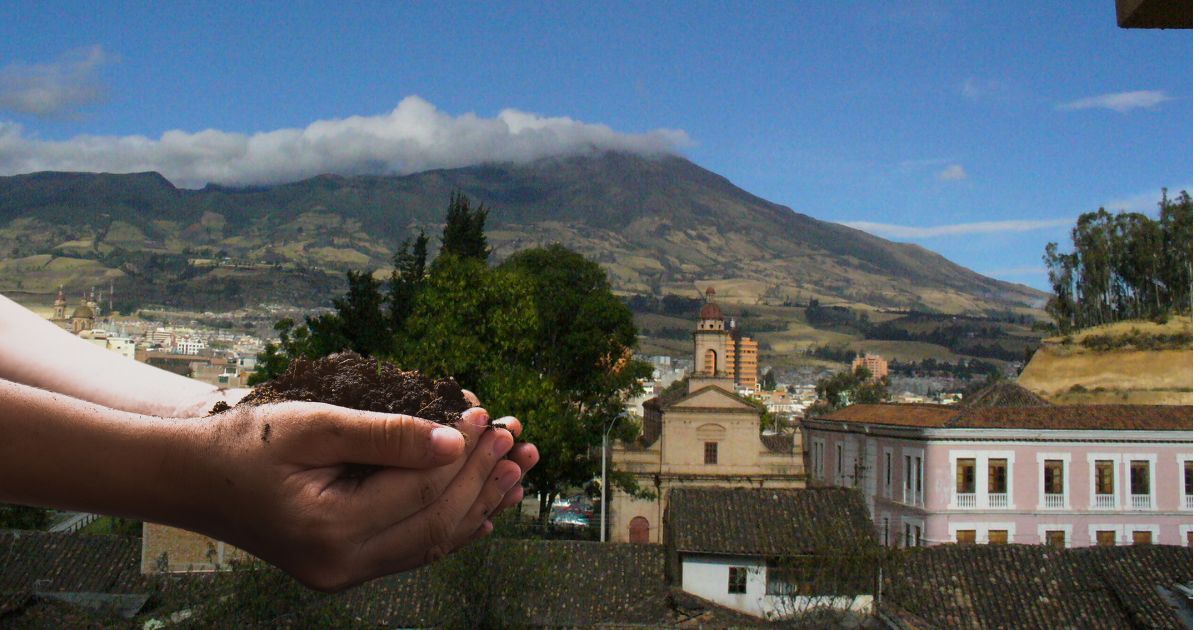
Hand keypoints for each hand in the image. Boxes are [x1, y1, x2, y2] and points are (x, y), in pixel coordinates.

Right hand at [183, 399, 537, 591]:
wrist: (194, 479)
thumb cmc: (249, 443)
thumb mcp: (315, 425)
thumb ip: (385, 434)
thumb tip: (455, 439)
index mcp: (330, 528)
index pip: (421, 490)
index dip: (462, 452)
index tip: (487, 415)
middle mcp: (340, 564)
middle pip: (436, 523)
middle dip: (482, 478)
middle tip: (517, 438)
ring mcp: (344, 574)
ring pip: (432, 543)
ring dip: (479, 503)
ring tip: (518, 468)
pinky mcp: (347, 569)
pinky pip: (413, 551)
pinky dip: (452, 525)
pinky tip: (485, 506)